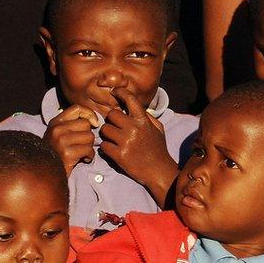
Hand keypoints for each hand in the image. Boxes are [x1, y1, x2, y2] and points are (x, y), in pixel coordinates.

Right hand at [43, 105, 98, 175]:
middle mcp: (57, 129)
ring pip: (90, 137)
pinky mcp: (67, 153)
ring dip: (90, 147)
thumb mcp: (60, 135)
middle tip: (82, 145)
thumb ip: (72, 125)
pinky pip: (89, 150)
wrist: (46, 173)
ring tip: (82, 153)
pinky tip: (83, 159)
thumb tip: (94, 120)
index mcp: (55, 122)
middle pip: (86, 124)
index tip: (94, 123)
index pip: (77, 108)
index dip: (89, 114)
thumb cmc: (58, 154)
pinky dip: (89, 156)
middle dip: (88, 136)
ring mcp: (61, 140)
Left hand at [99, 88, 177, 206]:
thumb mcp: (157, 129)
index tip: (114, 92)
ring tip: (115, 140)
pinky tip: (114, 151)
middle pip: (111, 115)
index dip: (120, 92)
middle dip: (112, 121)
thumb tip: (135, 106)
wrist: (159, 172)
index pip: (130, 99)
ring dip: (107, 135)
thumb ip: (146, 117)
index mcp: (143, 121)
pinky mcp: (119, 155)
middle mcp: (134, 129)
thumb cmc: (158, 149)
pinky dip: (106, 148)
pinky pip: (103, 145)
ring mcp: (126, 142)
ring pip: (104, 129)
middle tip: (116, 128)